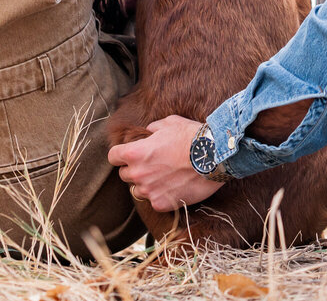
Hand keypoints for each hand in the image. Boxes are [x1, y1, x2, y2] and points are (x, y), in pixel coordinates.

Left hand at [108, 115, 225, 210]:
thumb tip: (149, 131)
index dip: (120, 155)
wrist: (213, 156)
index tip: (127, 155)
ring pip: (137, 190)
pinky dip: (161, 196)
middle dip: (134, 169)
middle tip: (152, 165)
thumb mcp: (170, 123)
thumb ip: (154, 128)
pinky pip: (154, 201)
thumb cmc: (191, 136)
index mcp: (135, 153)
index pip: (113, 156)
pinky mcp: (161, 203)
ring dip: (146, 184)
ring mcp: (149, 190)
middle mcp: (138, 173)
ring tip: (163, 178)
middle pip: (124, 175)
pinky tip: (174, 187)